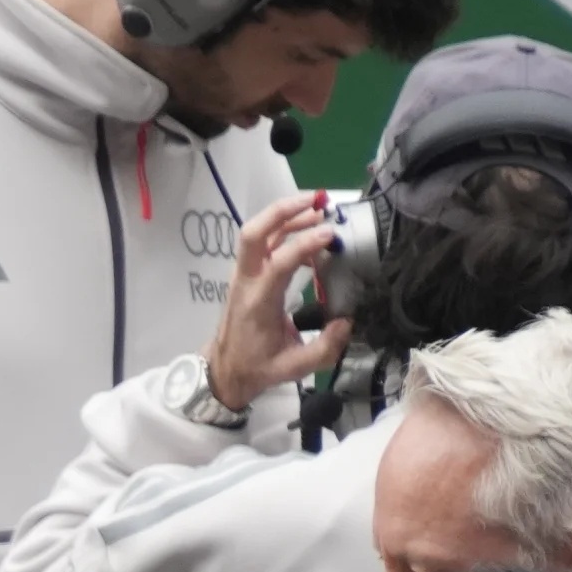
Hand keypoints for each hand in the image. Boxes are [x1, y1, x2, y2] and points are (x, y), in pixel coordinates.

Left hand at [203, 192, 351, 410]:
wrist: (225, 369)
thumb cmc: (258, 368)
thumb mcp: (295, 368)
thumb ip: (324, 348)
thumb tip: (346, 322)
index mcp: (258, 303)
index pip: (279, 263)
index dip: (304, 245)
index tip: (330, 235)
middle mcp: (247, 281)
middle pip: (255, 233)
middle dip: (284, 211)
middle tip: (318, 202)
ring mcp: (243, 274)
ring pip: (257, 232)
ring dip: (284, 214)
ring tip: (316, 208)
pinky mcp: (247, 273)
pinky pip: (261, 241)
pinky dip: (282, 228)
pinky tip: (305, 229)